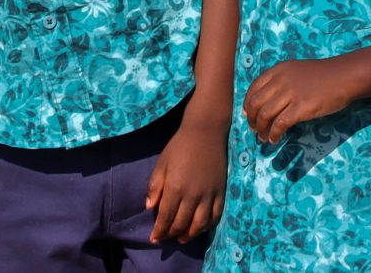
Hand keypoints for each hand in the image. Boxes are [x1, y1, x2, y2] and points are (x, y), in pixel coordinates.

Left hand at [144, 115, 227, 242]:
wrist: (206, 131)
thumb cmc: (179, 146)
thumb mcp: (161, 163)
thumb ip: (154, 187)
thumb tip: (149, 208)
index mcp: (175, 187)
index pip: (166, 217)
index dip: (159, 231)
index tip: (154, 238)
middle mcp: (192, 195)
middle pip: (181, 223)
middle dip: (171, 234)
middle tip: (165, 238)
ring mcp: (208, 194)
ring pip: (199, 224)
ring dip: (189, 235)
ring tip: (181, 239)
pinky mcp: (221, 192)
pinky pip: (215, 216)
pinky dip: (207, 226)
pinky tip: (200, 228)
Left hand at [242, 57, 360, 142]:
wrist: (343, 76)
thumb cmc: (322, 75)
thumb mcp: (296, 71)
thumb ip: (279, 82)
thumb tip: (263, 104)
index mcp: (278, 70)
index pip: (253, 88)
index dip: (248, 104)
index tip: (248, 115)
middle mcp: (281, 80)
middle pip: (256, 103)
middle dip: (252, 120)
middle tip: (255, 130)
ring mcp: (291, 94)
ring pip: (265, 115)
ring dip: (261, 130)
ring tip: (264, 137)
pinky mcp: (301, 107)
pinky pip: (280, 124)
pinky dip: (274, 134)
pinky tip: (275, 139)